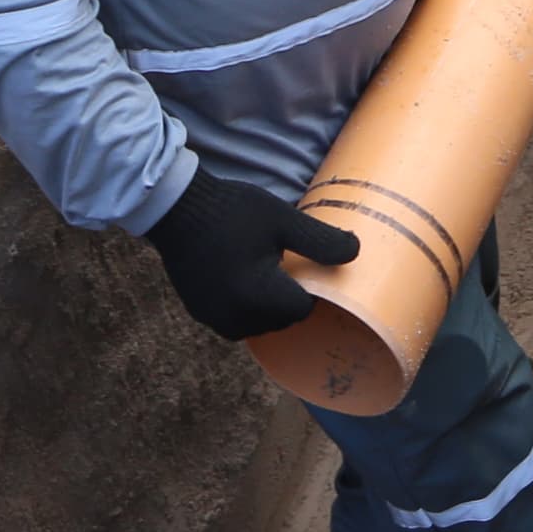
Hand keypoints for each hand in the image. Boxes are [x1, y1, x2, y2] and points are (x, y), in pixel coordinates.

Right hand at [145, 171, 358, 340]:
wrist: (177, 207)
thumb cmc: (232, 210)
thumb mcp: (282, 220)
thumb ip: (319, 241)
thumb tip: (355, 253)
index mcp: (258, 296)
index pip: (303, 310)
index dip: (313, 289)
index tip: (310, 267)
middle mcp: (234, 317)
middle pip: (282, 321)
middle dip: (291, 299)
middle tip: (291, 265)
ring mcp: (214, 318)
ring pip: (259, 324)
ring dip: (269, 305)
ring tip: (269, 270)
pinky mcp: (200, 313)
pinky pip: (236, 320)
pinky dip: (247, 305)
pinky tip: (247, 276)